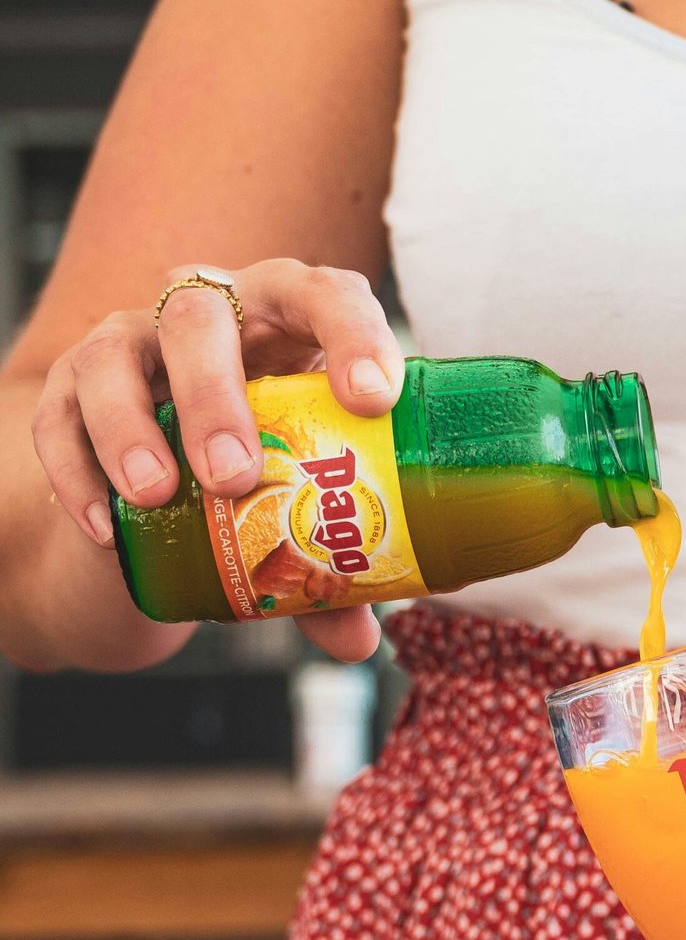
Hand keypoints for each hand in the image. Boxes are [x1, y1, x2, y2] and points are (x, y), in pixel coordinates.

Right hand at [31, 258, 406, 661]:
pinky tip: (105, 529)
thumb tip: (357, 643)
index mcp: (292, 328)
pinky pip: (59, 417)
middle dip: (216, 394)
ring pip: (117, 353)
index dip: (351, 333)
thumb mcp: (308, 524)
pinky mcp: (73, 389)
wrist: (170, 506)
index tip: (372, 397)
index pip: (324, 296)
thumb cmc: (270, 486)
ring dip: (132, 425)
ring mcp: (133, 347)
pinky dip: (78, 472)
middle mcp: (211, 319)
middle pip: (202, 317)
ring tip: (156, 495)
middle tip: (234, 475)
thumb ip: (336, 577)